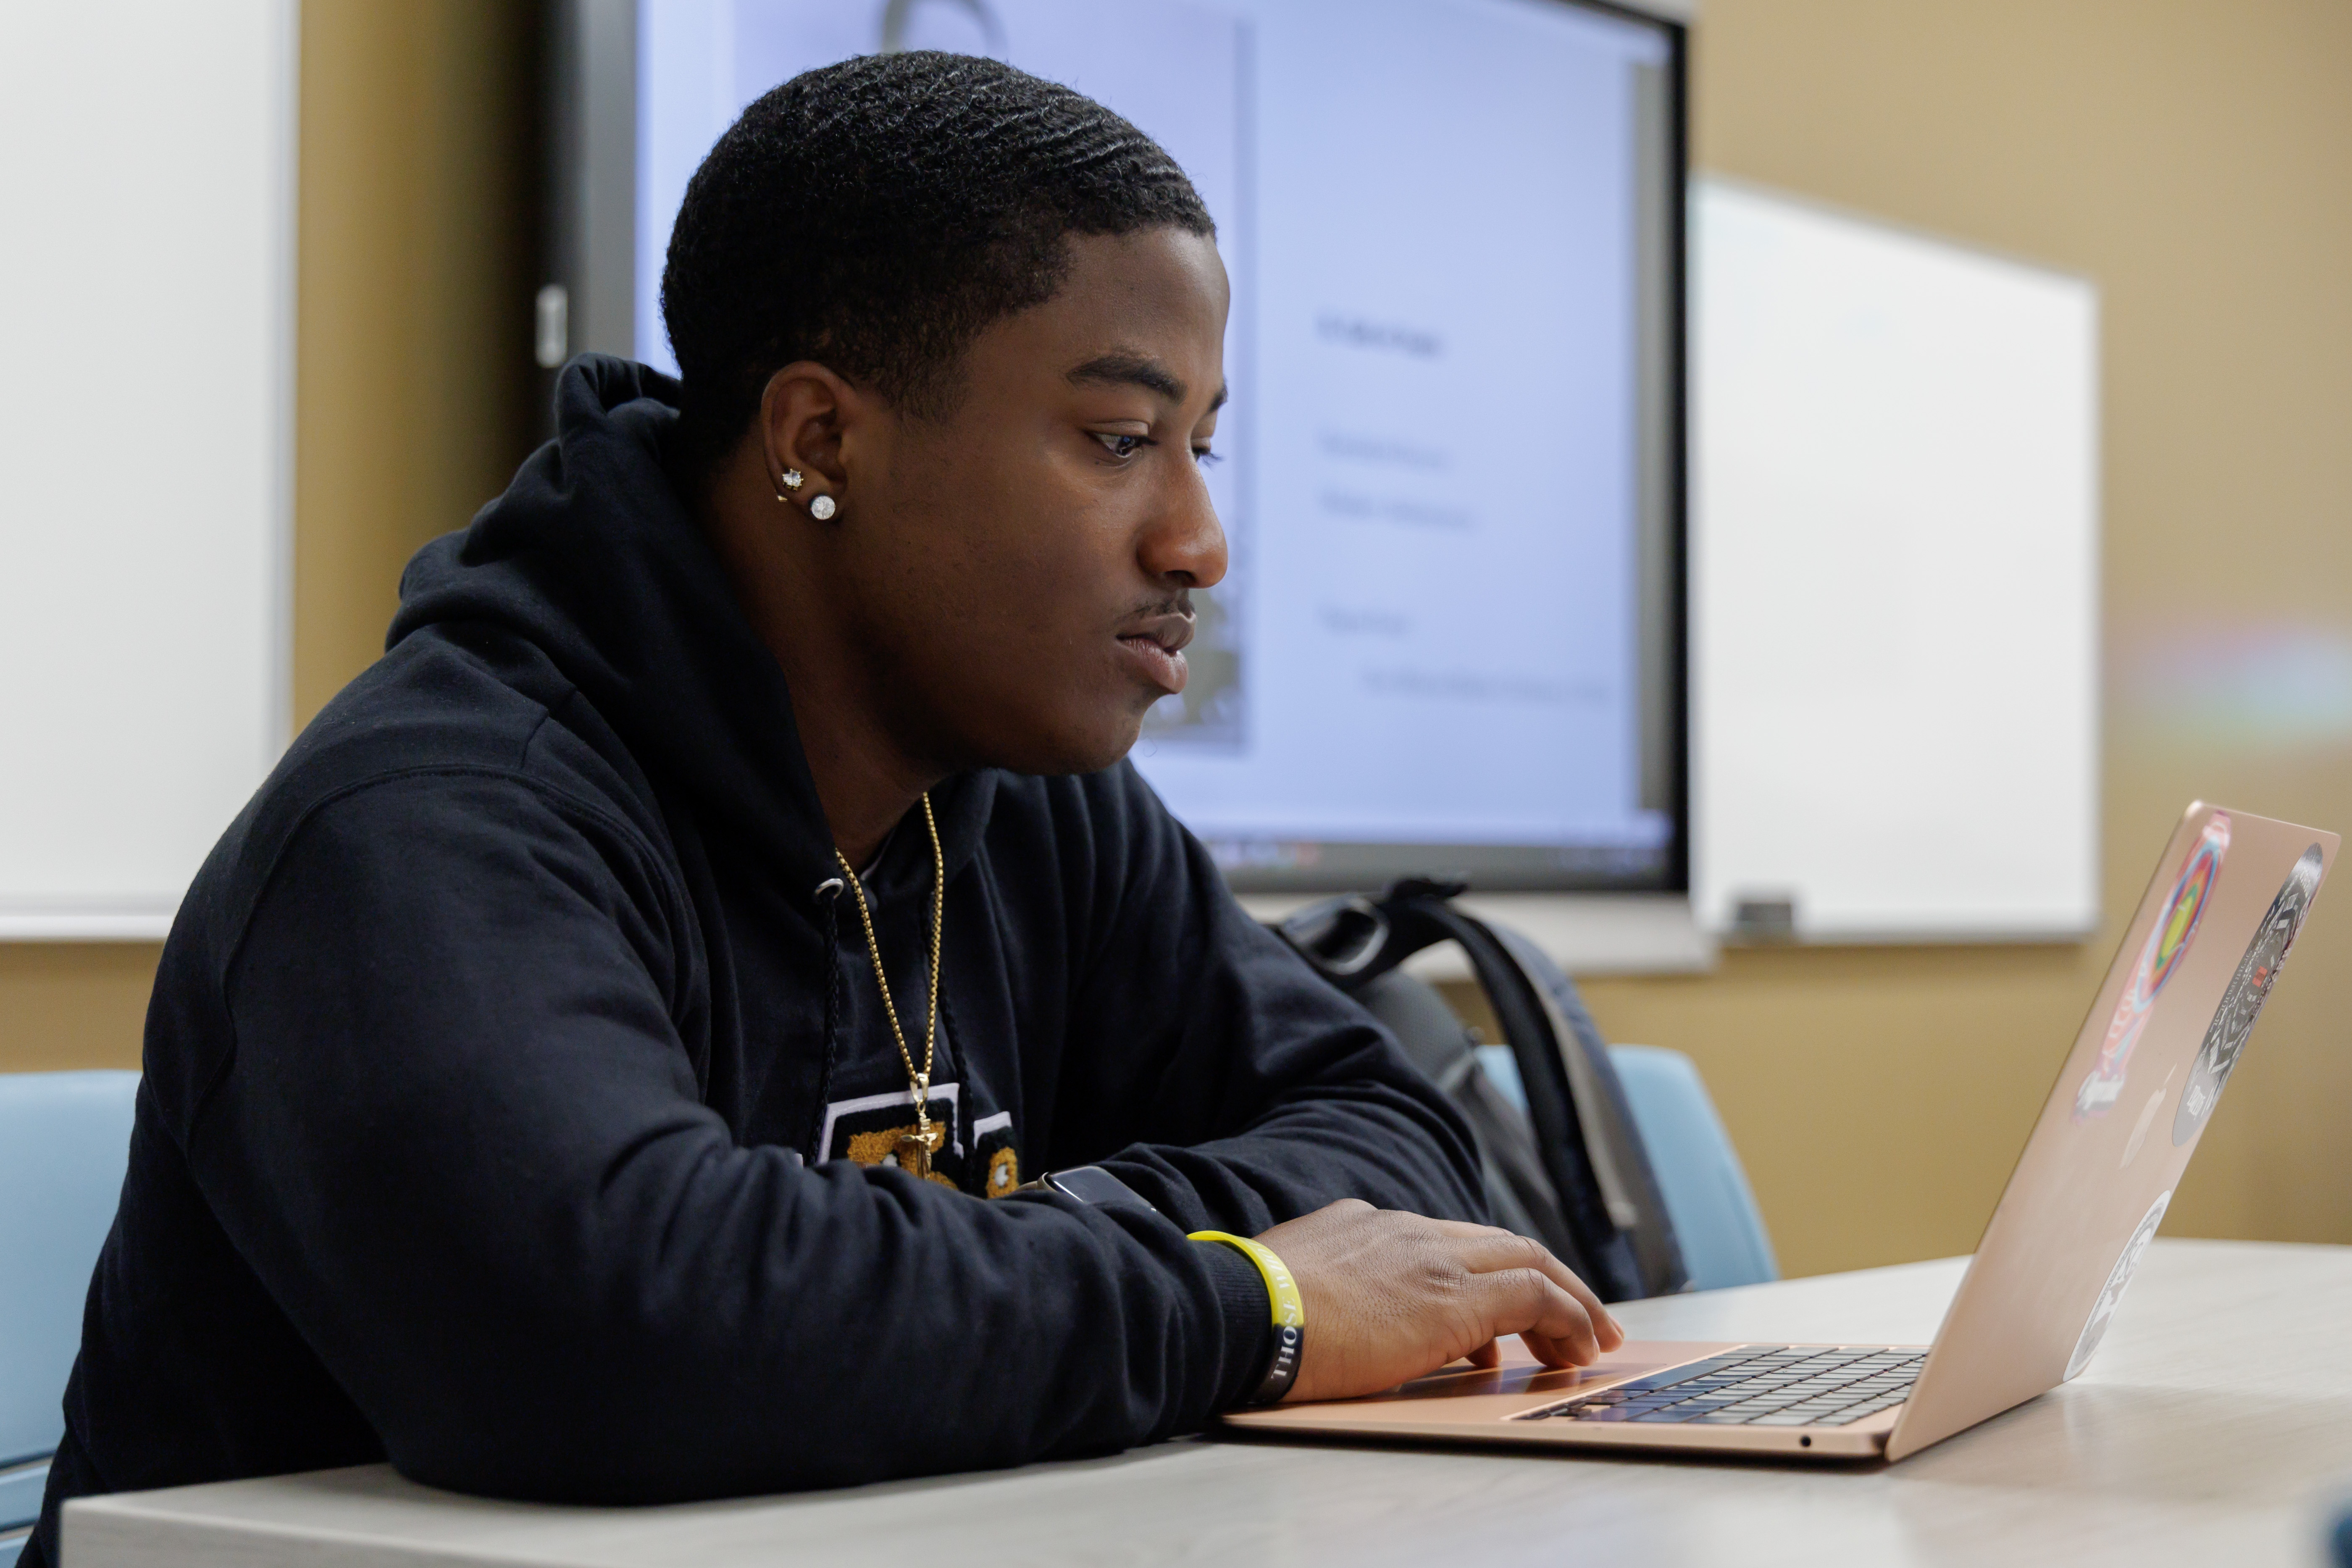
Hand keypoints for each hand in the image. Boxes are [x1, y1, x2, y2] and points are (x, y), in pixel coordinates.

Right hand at [1253, 1199, 1624, 1402]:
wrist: (1244, 1312)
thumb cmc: (1251, 1312)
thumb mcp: (1296, 1281)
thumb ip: (1335, 1284)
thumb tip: (1350, 1315)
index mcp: (1367, 1224)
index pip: (1447, 1242)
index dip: (1487, 1274)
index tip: (1505, 1317)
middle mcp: (1407, 1231)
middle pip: (1501, 1243)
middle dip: (1549, 1279)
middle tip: (1580, 1319)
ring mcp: (1432, 1259)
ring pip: (1529, 1260)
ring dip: (1570, 1300)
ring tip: (1592, 1341)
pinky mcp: (1453, 1300)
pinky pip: (1534, 1298)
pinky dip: (1567, 1318)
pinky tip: (1577, 1349)